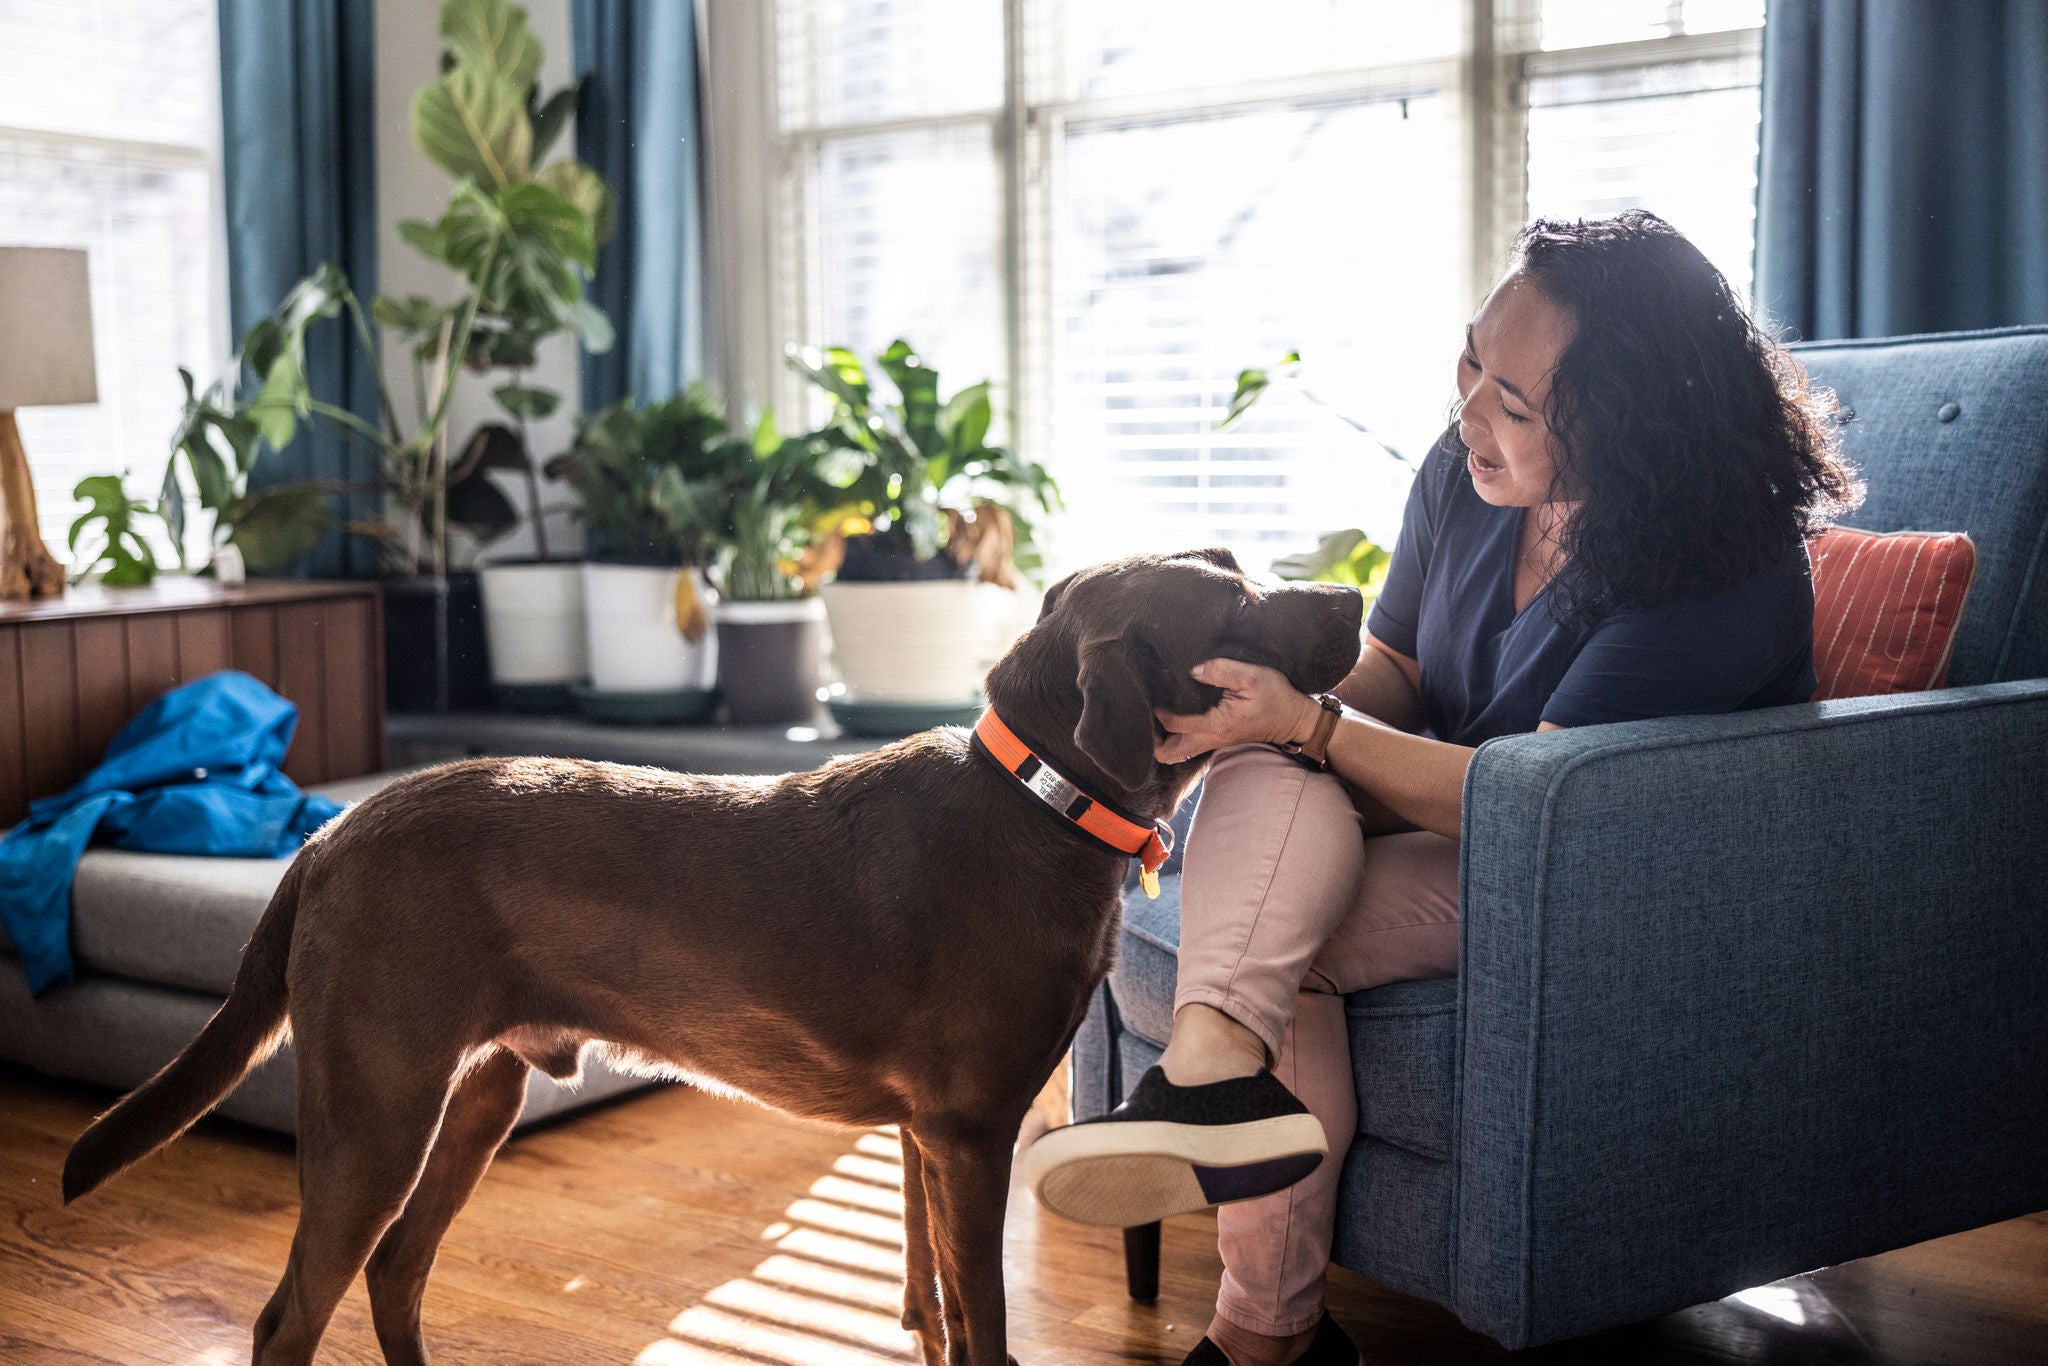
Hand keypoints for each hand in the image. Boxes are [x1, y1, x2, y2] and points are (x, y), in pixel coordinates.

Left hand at [1154, 658, 1320, 763]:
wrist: (1295, 720)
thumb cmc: (1276, 697)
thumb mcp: (1252, 677)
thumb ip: (1220, 670)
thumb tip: (1192, 670)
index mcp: (1215, 725)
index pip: (1173, 724)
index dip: (1157, 711)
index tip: (1151, 692)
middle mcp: (1210, 739)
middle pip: (1167, 753)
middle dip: (1151, 737)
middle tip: (1145, 713)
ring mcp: (1213, 742)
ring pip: (1175, 752)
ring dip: (1161, 738)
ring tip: (1155, 713)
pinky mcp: (1217, 738)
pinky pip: (1186, 744)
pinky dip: (1174, 734)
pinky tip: (1172, 713)